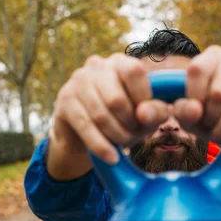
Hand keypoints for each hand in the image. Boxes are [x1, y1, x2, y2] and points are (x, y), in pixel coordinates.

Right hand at [50, 53, 170, 164]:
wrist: (83, 134)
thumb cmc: (121, 120)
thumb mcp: (144, 117)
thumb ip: (155, 112)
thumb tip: (144, 113)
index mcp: (120, 62)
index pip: (135, 72)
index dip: (143, 99)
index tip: (145, 117)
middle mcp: (96, 65)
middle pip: (117, 99)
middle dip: (129, 125)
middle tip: (133, 136)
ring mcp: (77, 81)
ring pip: (100, 115)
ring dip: (116, 136)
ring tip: (122, 144)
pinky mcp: (64, 100)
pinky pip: (85, 126)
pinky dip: (101, 145)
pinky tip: (112, 158)